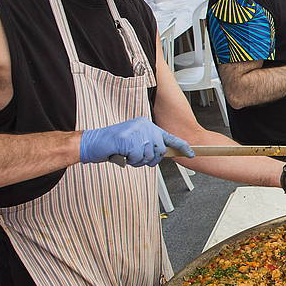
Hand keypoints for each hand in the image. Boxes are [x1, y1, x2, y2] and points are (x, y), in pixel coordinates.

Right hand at [79, 117, 193, 166]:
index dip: (182, 146)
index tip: (192, 153)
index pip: (169, 137)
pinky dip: (130, 160)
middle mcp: (144, 126)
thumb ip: (149, 145)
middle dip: (150, 159)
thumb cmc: (114, 144)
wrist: (93, 143)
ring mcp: (137, 132)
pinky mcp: (129, 140)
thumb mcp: (135, 141)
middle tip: (136, 157)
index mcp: (147, 125)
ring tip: (127, 154)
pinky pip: (138, 158)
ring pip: (149, 156)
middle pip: (160, 150)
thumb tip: (162, 153)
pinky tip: (123, 154)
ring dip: (138, 161)